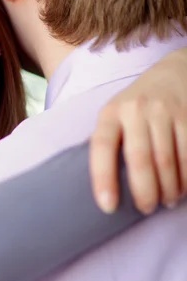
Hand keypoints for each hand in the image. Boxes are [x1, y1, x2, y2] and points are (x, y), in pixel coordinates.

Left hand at [90, 47, 186, 213]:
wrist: (175, 71)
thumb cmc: (137, 104)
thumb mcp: (116, 113)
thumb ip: (109, 140)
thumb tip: (102, 184)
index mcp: (111, 112)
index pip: (101, 146)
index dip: (103, 178)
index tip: (107, 206)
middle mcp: (136, 109)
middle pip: (139, 159)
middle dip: (143, 191)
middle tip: (145, 209)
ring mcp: (164, 111)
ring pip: (167, 161)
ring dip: (168, 189)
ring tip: (165, 201)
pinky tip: (182, 189)